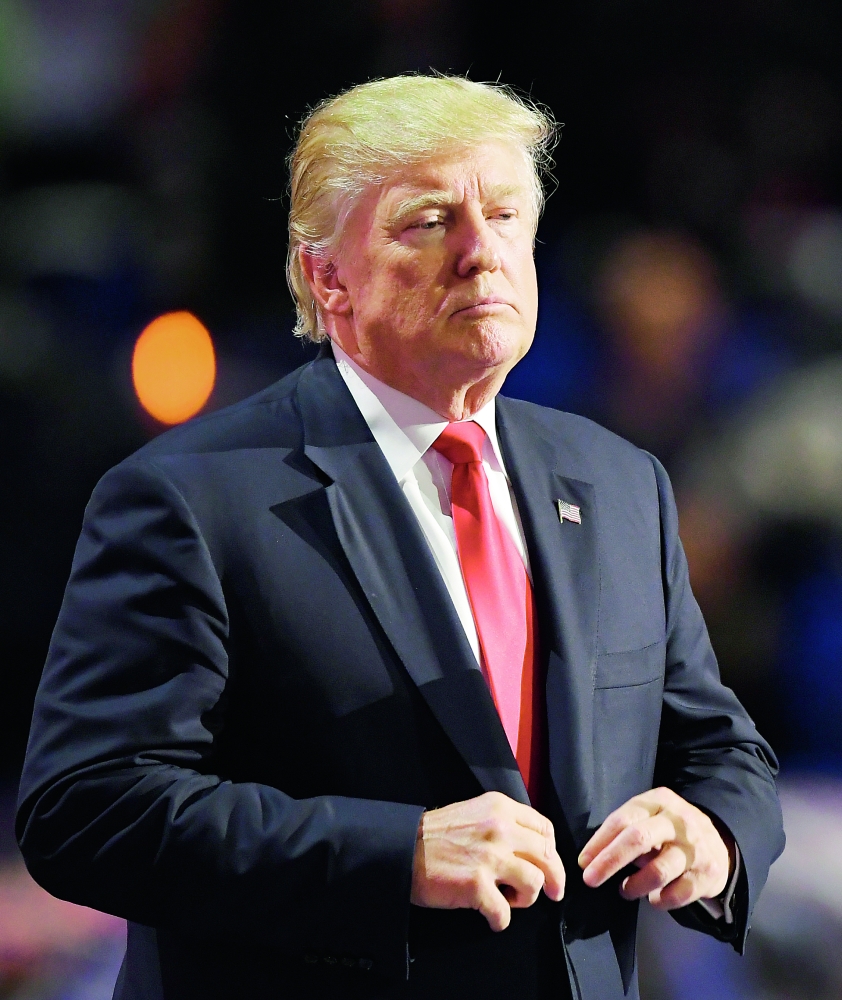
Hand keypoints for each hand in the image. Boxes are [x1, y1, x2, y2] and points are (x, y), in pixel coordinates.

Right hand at [410, 791, 565, 931]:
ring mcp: (489, 857)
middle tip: (553, 894)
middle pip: (547, 856)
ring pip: (535, 883)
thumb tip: (530, 848)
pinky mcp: (476, 885)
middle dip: (554, 879)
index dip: (552, 851)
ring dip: (526, 898)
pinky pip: (505, 913)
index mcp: (500, 808)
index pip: (544, 829)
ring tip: (508, 899)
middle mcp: (499, 828)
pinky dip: (500, 920)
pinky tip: (491, 916)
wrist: (401, 849)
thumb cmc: (436, 834)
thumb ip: (503, 823)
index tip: (549, 866)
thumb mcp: (474, 812)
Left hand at [577, 787, 732, 909]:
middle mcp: (678, 821)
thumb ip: (626, 830)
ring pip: (658, 871)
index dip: (599, 842)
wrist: (719, 842)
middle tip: (590, 880)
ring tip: (626, 890)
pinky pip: (677, 894)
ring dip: (634, 885)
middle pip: (638, 839)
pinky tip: (653, 897)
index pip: (622, 819)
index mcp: (658, 801)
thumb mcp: (650, 817)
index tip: (583, 862)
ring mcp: (695, 847)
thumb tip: (592, 858)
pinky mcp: (708, 873)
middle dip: (609, 861)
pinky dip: (659, 900)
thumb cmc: (670, 830)